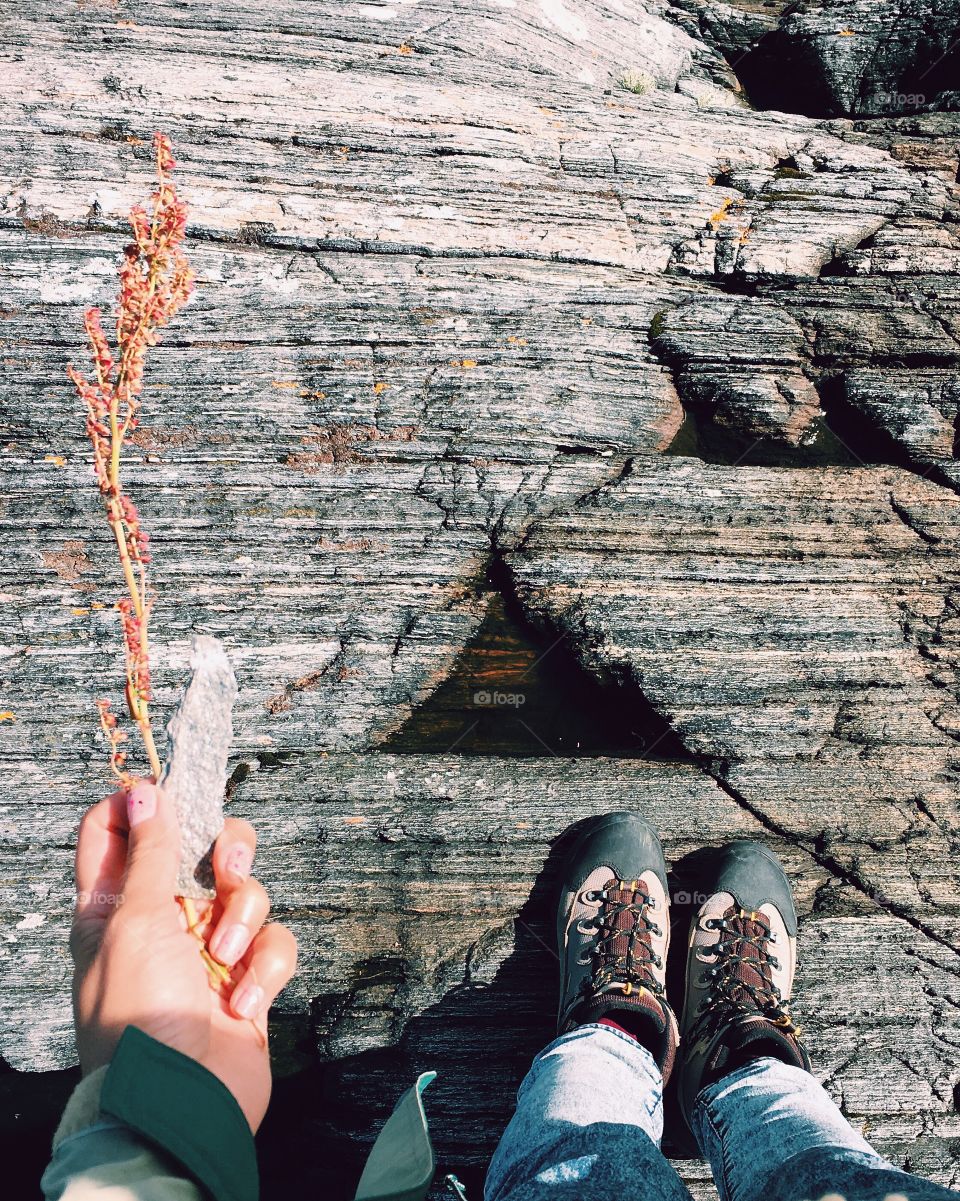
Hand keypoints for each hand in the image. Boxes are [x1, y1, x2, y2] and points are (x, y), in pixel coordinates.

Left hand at [71, 779, 296, 1131]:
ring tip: (225, 958)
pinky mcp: (249, 977)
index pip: (116, 831)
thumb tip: (145, 790)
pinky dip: (266, 965)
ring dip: (244, 918)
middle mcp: (162, 918)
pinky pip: (275, 941)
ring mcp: (207, 948)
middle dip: (225, 852)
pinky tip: (244, 999)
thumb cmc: (141, 1016)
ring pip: (247, 891)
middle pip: (203, 847)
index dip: (143, 804)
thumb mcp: (132, 921)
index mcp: (114, 903)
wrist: (183, 1101)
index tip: (172, 790)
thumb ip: (147, 853)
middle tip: (225, 867)